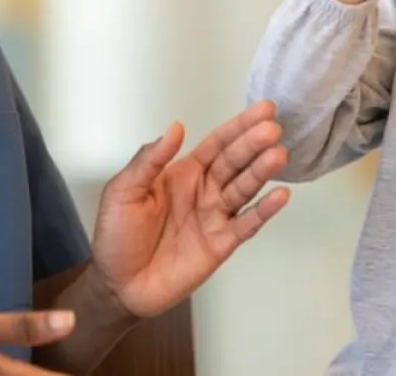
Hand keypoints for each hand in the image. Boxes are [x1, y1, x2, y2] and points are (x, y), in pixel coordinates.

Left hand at [89, 100, 290, 318]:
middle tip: (272, 129)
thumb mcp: (123, 191)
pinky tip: (279, 196)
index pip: (216, 144)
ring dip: (261, 171)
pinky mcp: (220, 244)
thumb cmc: (116, 236)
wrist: (118, 285)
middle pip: (234, 162)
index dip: (238, 127)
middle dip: (253, 144)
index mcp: (182, 173)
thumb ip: (149, 161)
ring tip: (278, 155)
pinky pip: (246, 225)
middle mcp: (203, 191)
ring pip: (243, 188)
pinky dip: (264, 211)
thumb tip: (174, 128)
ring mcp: (214, 217)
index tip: (263, 110)